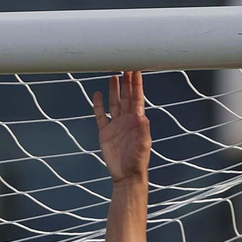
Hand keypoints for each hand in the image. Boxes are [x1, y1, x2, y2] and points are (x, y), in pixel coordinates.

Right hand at [93, 70, 150, 184]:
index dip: (136, 84)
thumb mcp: (143, 146)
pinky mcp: (105, 132)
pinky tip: (97, 94)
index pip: (137, 97)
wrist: (126, 176)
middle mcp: (127, 120)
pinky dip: (98, 105)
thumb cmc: (138, 162)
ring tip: (113, 75)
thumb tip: (141, 114)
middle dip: (126, 81)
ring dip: (114, 90)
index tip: (136, 69)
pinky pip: (101, 115)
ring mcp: (116, 125)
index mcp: (137, 121)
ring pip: (114, 102)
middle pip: (126, 96)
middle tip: (125, 65)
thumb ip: (143, 130)